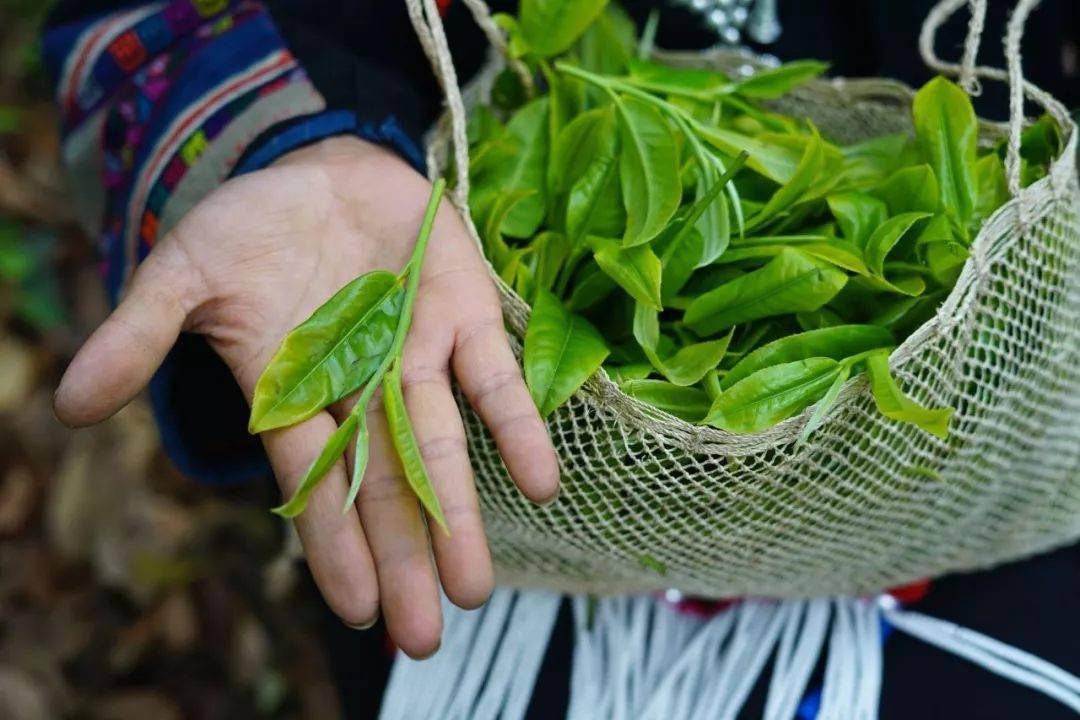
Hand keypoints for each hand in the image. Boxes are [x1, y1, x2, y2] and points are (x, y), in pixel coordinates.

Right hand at [54, 136, 559, 657]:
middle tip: (422, 633)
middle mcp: (360, 391)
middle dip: (402, 556)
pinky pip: (494, 379)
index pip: (314, 483)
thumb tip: (67, 405)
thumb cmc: (251, 227)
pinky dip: (517, 427)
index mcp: (294, 394)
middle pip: (383, 486)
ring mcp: (417, 357)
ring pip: (439, 446)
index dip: (334, 545)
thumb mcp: (185, 272)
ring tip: (471, 586)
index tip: (359, 611)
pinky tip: (541, 483)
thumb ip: (140, 334)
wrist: (319, 168)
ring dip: (456, 512)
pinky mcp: (466, 315)